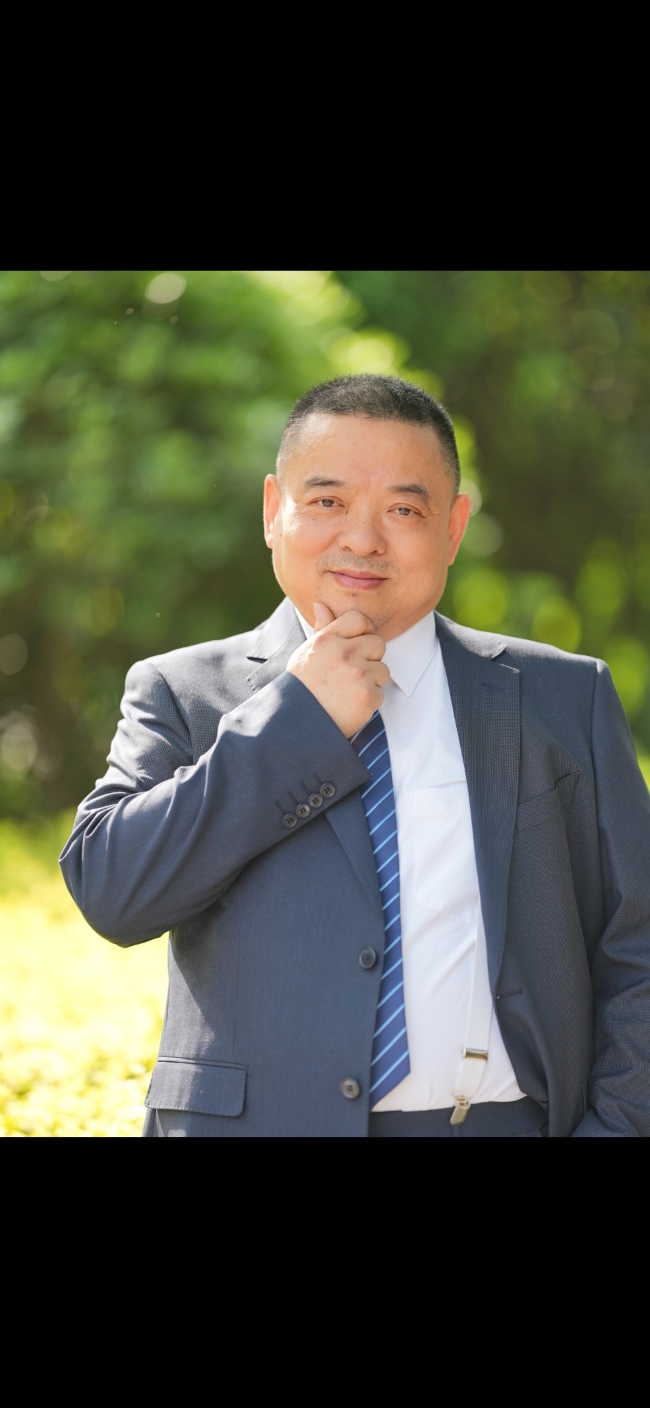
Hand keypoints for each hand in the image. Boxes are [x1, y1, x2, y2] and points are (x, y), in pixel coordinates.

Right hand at [287, 603, 388, 737]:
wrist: (298, 724)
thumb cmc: (301, 688)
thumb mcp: (306, 654)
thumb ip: (321, 629)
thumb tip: (321, 605)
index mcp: (326, 639)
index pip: (359, 619)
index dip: (363, 631)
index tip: (358, 644)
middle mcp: (343, 653)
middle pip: (377, 643)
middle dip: (369, 658)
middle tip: (351, 673)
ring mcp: (357, 674)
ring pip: (382, 669)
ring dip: (371, 681)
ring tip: (349, 691)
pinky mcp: (368, 695)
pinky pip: (380, 692)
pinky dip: (369, 702)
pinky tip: (350, 706)